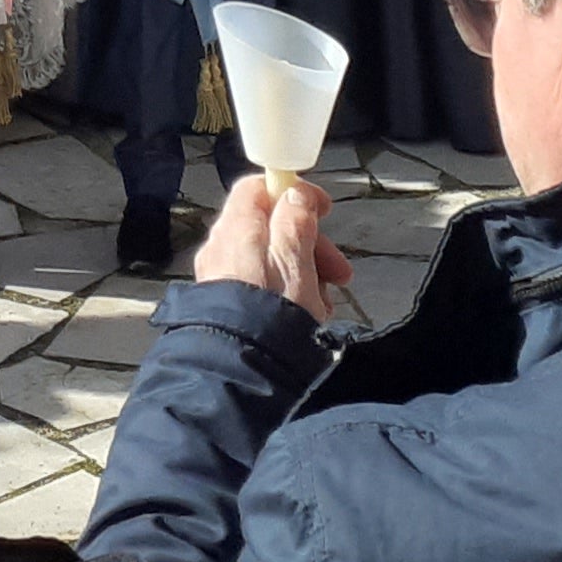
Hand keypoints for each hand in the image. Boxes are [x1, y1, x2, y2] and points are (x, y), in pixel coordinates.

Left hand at [195, 172, 351, 321]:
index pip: (259, 188)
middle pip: (271, 228)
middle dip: (311, 246)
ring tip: (324, 304)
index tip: (324, 211)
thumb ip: (295, 222)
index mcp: (236, 227)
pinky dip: (288, 295)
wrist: (240, 372)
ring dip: (305, 275)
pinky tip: (307, 317)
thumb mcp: (295, 261)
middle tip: (339, 272)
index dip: (294, 194)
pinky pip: (262, 289)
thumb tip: (295, 193)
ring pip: (271, 262)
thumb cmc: (271, 313)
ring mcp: (222, 278)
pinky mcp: (227, 307)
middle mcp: (222, 248)